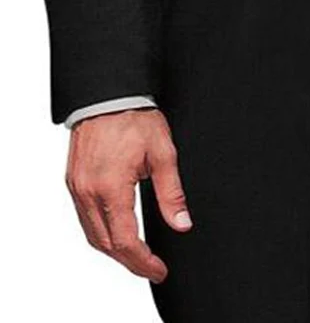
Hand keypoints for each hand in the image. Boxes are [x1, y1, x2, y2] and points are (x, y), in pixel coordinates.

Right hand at [65, 108, 191, 282]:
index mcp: (110, 188)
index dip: (143, 261)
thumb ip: (172, 192)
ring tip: (137, 255)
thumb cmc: (135, 118)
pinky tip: (117, 230)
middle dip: (129, 261)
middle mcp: (88, 192)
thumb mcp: (163, 153)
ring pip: (92, 234)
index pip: (125, 241)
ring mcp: (77, 187)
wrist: (109, 94)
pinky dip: (101, 231)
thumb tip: (182, 223)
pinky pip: (84, 217)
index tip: (159, 270)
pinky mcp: (73, 181)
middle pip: (105, 244)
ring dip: (113, 249)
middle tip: (151, 268)